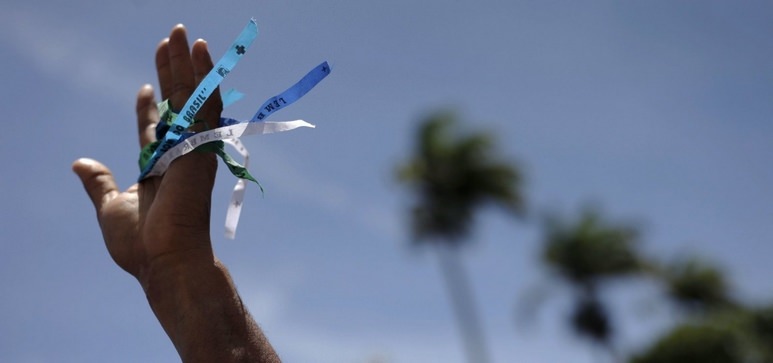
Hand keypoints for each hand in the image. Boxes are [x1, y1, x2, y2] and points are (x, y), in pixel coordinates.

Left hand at [73, 24, 222, 282]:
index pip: (154, 127)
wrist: (165, 258)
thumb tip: (80, 163)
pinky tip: (200, 52)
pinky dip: (204, 77)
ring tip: (181, 34)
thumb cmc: (140, 243)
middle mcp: (179, 152)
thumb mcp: (110, 206)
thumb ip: (100, 182)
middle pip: (176, 103)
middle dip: (171, 71)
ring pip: (191, 97)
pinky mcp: (203, 144)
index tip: (144, 87)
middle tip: (170, 40)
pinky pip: (204, 104)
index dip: (149, 105)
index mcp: (159, 166)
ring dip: (186, 64)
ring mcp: (193, 146)